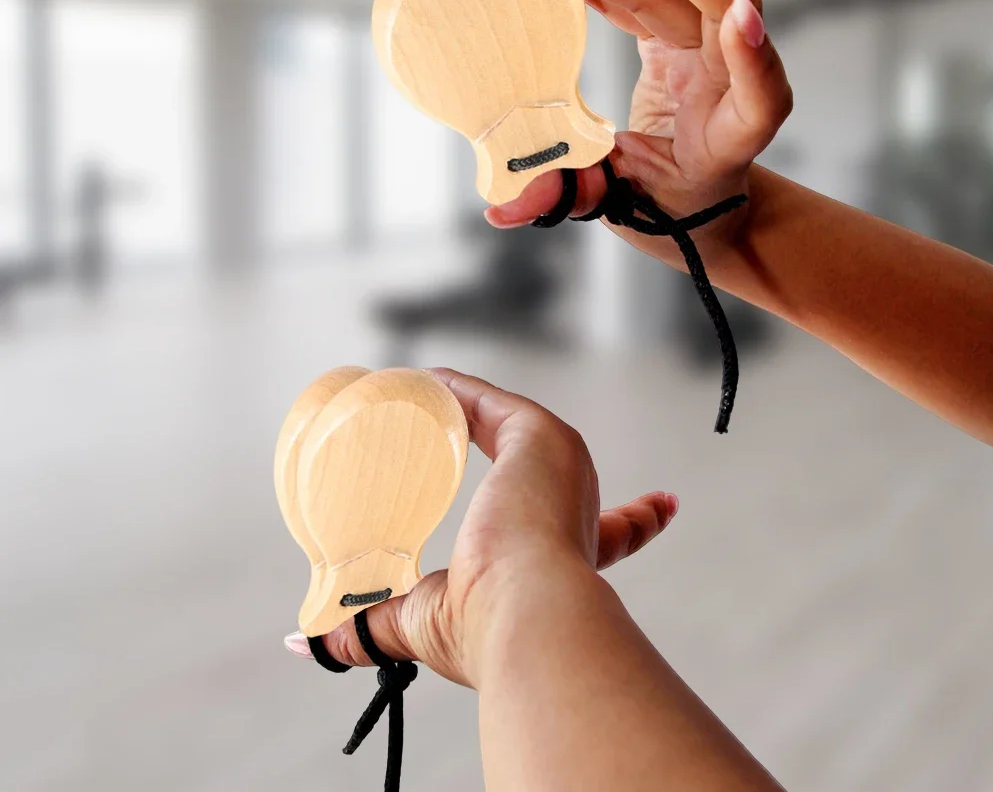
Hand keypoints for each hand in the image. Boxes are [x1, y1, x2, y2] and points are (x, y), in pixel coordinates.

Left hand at [284, 368, 676, 686]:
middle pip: (552, 466)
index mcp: (568, 555)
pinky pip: (492, 401)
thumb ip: (370, 627)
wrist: (528, 617)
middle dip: (529, 450)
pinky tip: (423, 381)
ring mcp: (563, 468)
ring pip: (511, 425)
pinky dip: (457, 391)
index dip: (627, 523)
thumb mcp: (422, 623)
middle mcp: (574, 507)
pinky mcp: (543, 437)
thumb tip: (306, 644)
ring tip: (424, 399)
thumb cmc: (488, 630)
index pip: (609, 535)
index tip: (654, 508)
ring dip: (468, 410)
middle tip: (485, 434)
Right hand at [487, 0, 793, 260]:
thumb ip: (571, 199)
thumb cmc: (669, 204)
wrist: (695, 197)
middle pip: (711, 4)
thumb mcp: (627, 209)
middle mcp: (729, 80)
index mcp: (732, 132)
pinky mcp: (678, 34)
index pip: (757, 89)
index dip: (752, 54)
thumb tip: (502, 211)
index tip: (741, 16)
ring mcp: (707, 50)